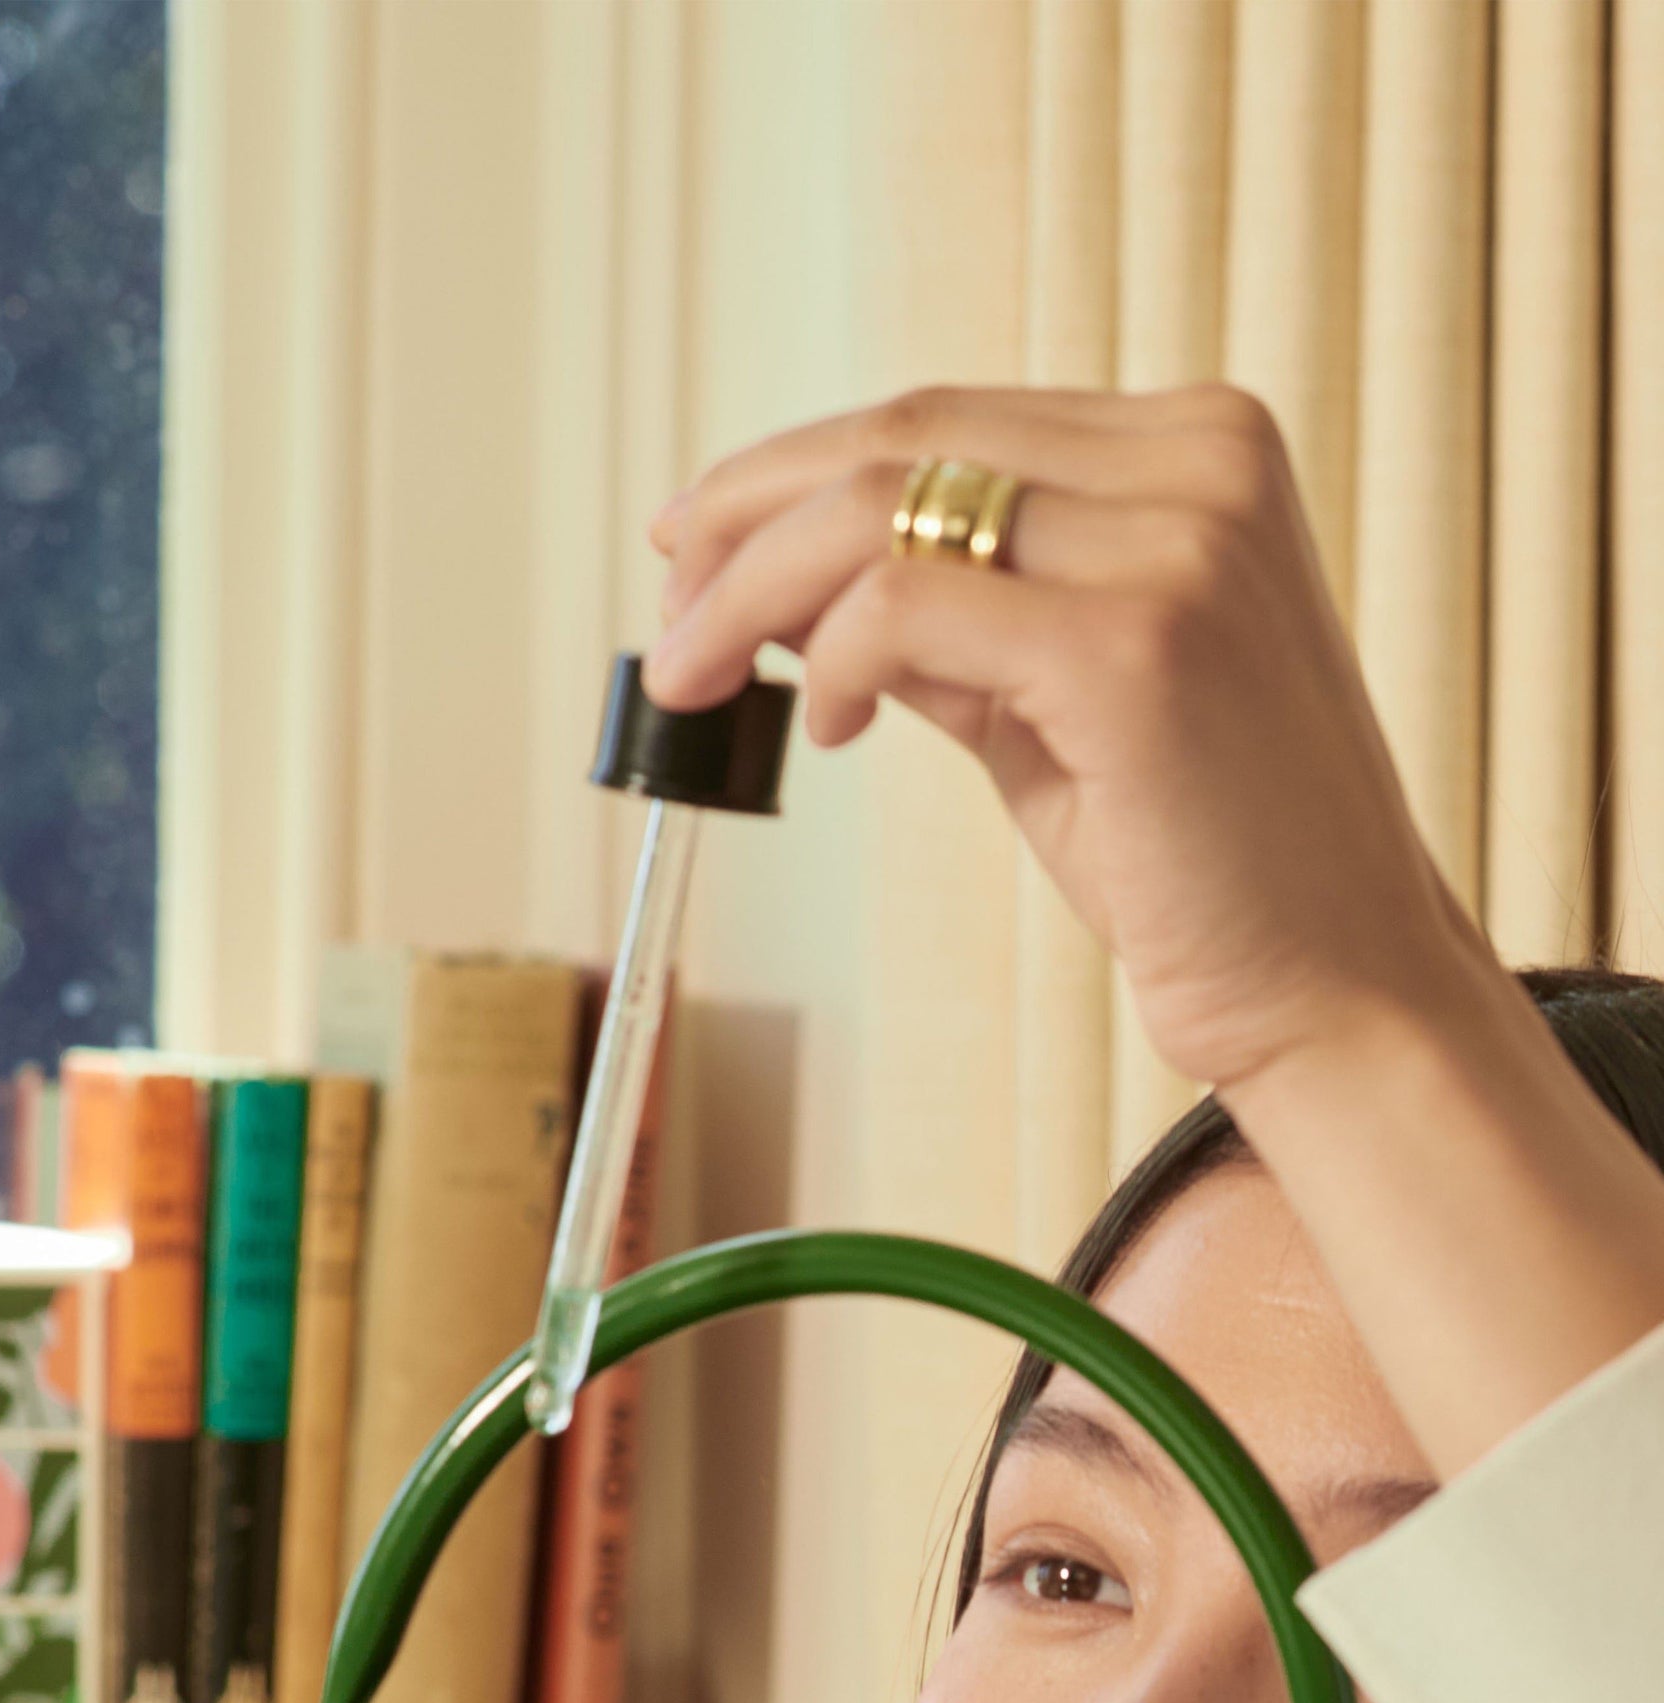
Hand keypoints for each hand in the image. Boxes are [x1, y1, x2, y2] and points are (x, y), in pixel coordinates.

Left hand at [647, 383, 1488, 1098]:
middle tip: (665, 615)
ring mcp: (1181, 544)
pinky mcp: (1136, 646)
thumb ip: (955, 622)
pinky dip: (833, 660)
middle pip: (900, 439)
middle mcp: (1202, 464)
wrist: (1335, 986)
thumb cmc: (1207, 861)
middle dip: (745, 523)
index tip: (696, 548)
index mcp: (1199, 448)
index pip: (945, 419)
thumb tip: (790, 589)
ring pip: (883, 508)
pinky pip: (908, 608)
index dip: (791, 476)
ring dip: (752, 593)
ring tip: (696, 677)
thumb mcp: (1060, 702)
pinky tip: (833, 728)